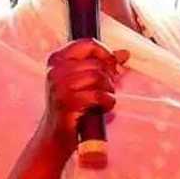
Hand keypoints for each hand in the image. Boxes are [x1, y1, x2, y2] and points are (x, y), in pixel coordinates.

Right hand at [37, 39, 128, 158]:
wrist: (56, 135)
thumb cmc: (72, 105)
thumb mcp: (83, 80)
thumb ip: (103, 64)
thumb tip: (125, 53)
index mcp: (56, 60)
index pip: (88, 43)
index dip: (106, 53)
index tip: (113, 66)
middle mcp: (55, 71)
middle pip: (97, 63)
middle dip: (109, 77)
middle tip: (108, 89)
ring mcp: (59, 87)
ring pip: (99, 78)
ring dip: (108, 91)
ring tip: (103, 100)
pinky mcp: (67, 103)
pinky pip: (99, 96)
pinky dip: (107, 102)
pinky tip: (103, 108)